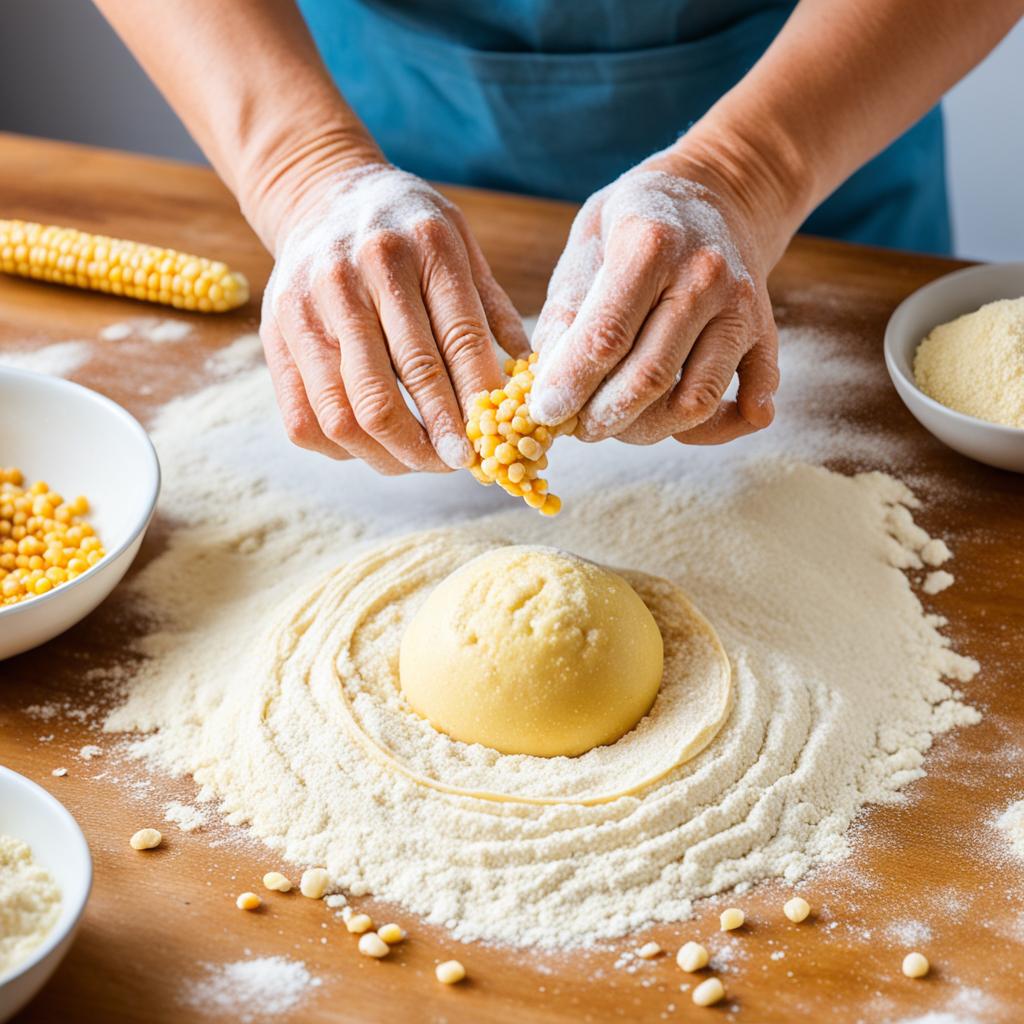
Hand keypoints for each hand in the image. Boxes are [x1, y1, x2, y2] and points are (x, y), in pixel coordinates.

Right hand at [260, 162, 528, 472]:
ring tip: (419, 461)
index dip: (473, 404)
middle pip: (392, 389)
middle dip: (430, 442)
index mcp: (422, 246)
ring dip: (388, 455)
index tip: (486, 445)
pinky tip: (374, 446)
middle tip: (454, 464)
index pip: (456, 342)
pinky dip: (343, 449)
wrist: (321, 193)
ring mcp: (308, 307)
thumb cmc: (406, 228)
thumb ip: (492, 309)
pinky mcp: (276, 334)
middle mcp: (357, 274)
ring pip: (345, 414)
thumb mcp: (460, 243)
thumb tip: (528, 379)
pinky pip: (304, 419)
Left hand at [529, 154, 778, 445]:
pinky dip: (721, 428)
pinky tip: (683, 429)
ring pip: (696, 399)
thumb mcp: (585, 245)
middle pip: (651, 376)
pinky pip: (752, 397)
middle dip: (604, 417)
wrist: (717, 190)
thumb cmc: (634, 223)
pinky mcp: (764, 331)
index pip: (607, 336)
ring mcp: (741, 306)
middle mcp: (704, 276)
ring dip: (650, 429)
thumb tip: (549, 386)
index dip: (571, 384)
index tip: (545, 411)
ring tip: (617, 425)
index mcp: (650, 244)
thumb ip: (565, 311)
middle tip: (577, 428)